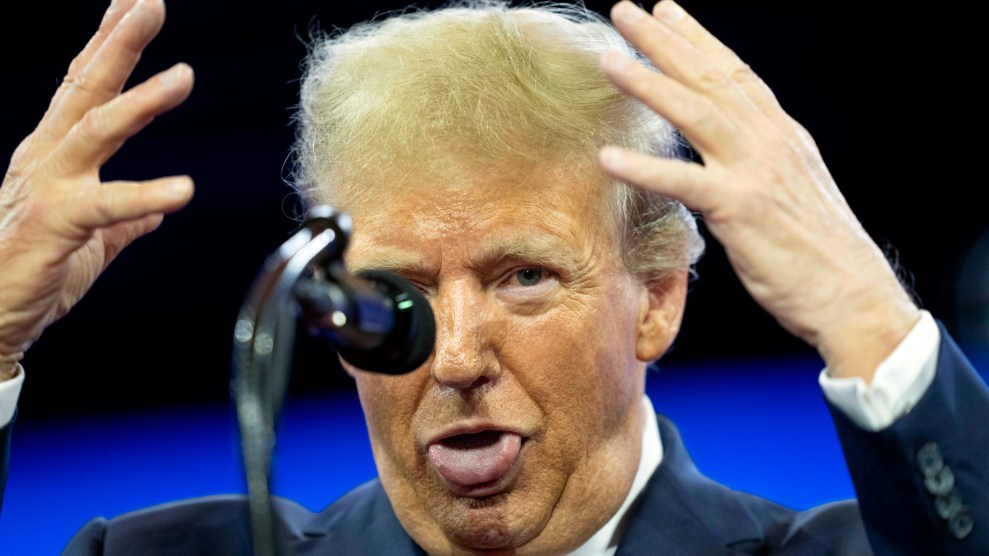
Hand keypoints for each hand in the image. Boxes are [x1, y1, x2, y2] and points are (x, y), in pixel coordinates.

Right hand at [0, 0, 193, 377]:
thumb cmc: (36, 272)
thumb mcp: (92, 237)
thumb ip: (125, 219)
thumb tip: (157, 212)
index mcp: (57, 154)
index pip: (85, 86)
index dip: (109, 43)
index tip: (135, 4)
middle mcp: (48, 158)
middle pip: (86, 87)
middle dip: (119, 42)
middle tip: (150, 3)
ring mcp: (47, 186)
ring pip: (96, 130)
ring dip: (141, 101)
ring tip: (183, 76)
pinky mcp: (54, 224)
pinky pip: (106, 206)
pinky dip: (145, 196)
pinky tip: (183, 190)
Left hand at [598, 0, 918, 380]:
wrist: (853, 297)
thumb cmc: (821, 254)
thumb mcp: (793, 190)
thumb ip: (761, 162)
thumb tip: (730, 153)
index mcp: (782, 135)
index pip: (735, 74)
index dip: (698, 40)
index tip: (668, 12)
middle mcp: (770, 141)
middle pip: (710, 79)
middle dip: (665, 41)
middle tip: (626, 10)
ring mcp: (755, 171)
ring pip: (695, 113)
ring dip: (648, 84)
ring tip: (608, 60)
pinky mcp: (740, 209)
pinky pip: (683, 182)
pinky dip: (644, 167)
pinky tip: (608, 158)